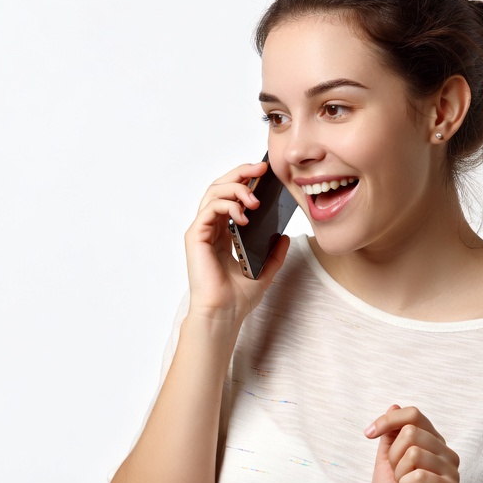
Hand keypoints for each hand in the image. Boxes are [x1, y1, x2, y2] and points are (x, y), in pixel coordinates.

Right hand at [184, 161, 288, 321]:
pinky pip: (209, 209)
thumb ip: (275, 253)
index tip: (264, 172)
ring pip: (213, 193)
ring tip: (255, 200)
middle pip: (220, 188)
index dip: (245, 180)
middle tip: (260, 168)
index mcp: (224, 233)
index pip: (231, 196)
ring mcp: (201, 231)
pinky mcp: (196, 236)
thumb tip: (286, 237)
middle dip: (240, 174)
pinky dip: (227, 206)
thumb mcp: (265, 271)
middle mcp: (210, 228)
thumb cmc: (237, 298)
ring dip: (236, 188)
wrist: (224, 314)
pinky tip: (244, 216)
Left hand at [364, 405, 459, 482]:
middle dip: (393, 457)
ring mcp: (451, 472)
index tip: (368, 433)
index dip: (387, 421)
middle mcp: (446, 453)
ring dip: (399, 475)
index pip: (413, 415)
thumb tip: (394, 406)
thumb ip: (391, 435)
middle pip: (411, 433)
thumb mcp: (385, 461)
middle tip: (398, 477)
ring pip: (414, 453)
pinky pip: (420, 475)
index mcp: (432, 443)